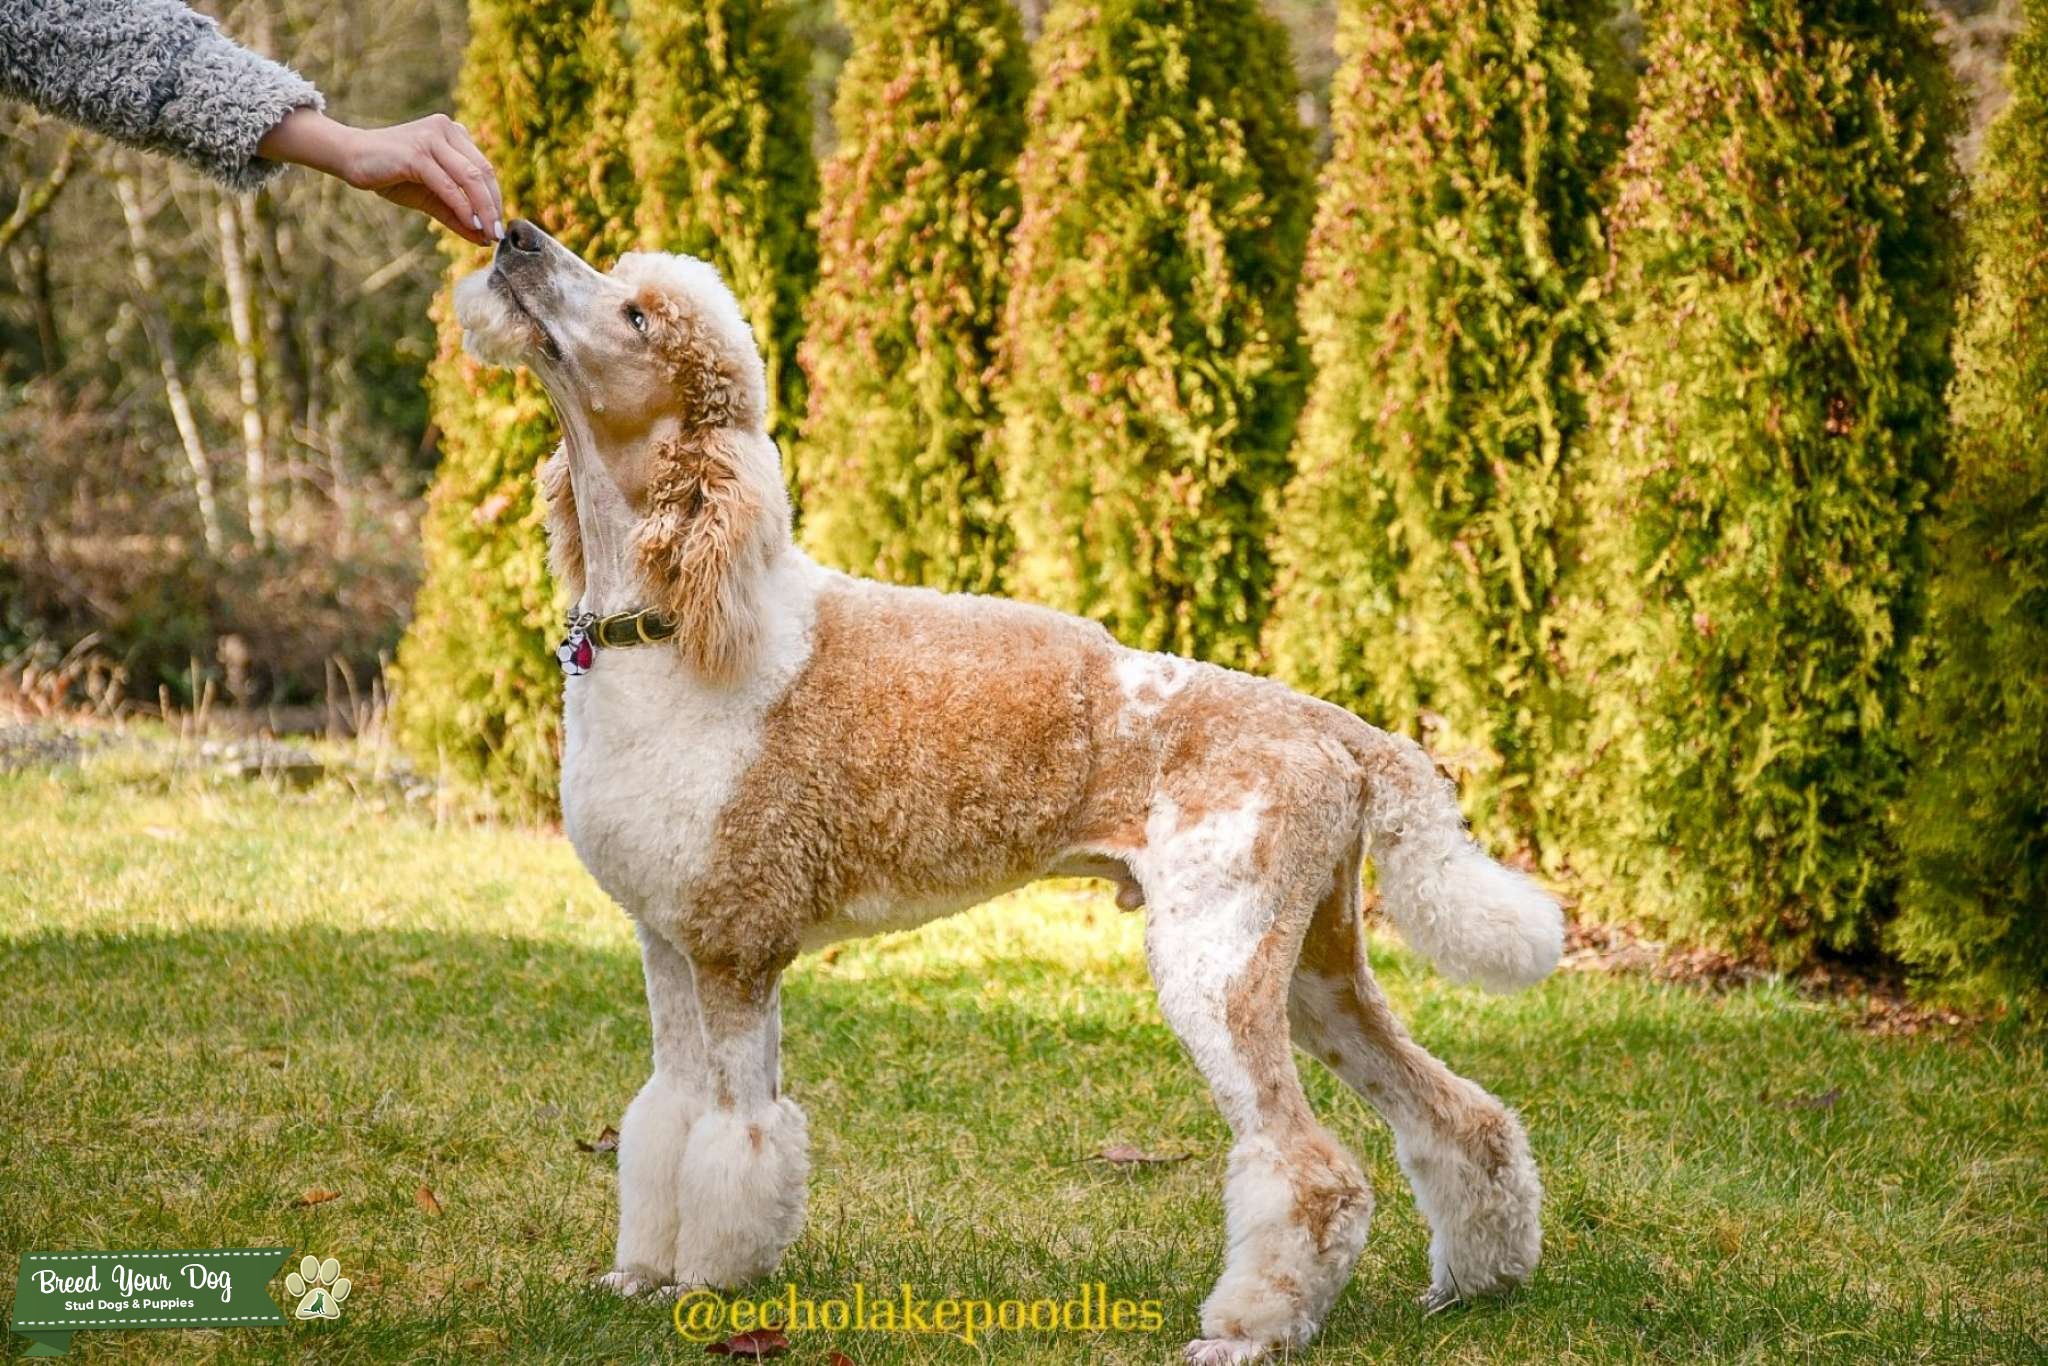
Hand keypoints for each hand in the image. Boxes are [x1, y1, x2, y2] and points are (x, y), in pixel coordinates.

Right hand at [258, 108, 502, 245]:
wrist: (350, 158)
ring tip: (489, 233)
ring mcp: (431, 138)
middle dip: (493, 206)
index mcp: (453, 133)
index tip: (498, 226)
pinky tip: (470, 224)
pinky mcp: (416, 153)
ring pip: (470, 178)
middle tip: (497, 234)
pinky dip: (461, 206)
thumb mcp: (431, 197)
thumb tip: (484, 239)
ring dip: (483, 210)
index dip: (495, 198)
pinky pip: (447, 185)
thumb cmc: (392, 175)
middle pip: (483, 172)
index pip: (485, 168)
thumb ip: (457, 214)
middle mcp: (446, 129)